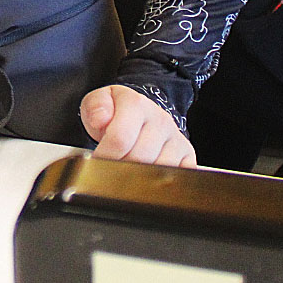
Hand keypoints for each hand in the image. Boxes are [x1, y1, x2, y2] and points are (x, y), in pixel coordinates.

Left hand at [80, 84, 195, 167]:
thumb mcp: (97, 102)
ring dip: (139, 175)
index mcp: (137, 103)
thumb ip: (95, 107)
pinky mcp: (187, 154)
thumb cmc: (114, 110)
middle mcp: (161, 119)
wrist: (137, 112)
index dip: (105, 154)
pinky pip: (178, 176)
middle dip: (119, 166)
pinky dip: (161, 180)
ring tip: (126, 166)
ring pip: (158, 169)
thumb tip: (100, 120)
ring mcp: (176, 137)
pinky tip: (146, 174)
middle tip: (109, 166)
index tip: (96, 160)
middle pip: (138, 157)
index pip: (120, 138)